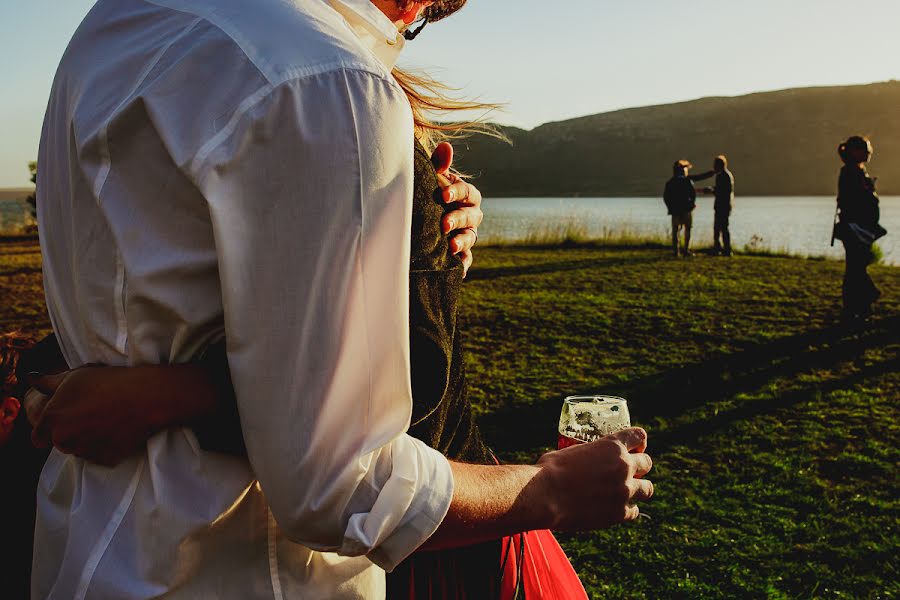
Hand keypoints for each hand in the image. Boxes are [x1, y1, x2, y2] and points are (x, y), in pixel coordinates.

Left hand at [25, 364, 217, 466]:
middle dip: (71, 432)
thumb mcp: (76, 376)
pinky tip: (117, 429)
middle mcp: (62, 438)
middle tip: (92, 414)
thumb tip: (33, 380)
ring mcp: (83, 451)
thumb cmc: (111, 382)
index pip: (37, 437)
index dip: (49, 428)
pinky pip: (98, 455)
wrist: (147, 398)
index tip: (65, 420)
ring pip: (79, 450)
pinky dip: (105, 446)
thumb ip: (49, 383)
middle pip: (59, 443)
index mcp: (52, 418)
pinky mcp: (104, 460)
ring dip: (87, 439)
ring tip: (107, 419)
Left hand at [431, 142, 482, 276]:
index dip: (457, 192)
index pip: (467, 191)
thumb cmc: (429, 193)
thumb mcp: (431, 179)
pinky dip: (462, 264)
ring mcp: (468, 233)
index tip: (443, 195)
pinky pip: (466, 259)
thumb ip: (438, 165)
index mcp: (466, 194)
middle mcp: (471, 214)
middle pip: (471, 216)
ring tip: (451, 247)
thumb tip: (446, 147)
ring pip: (470, 237)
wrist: (421, 218)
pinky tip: (456, 269)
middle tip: (443, 224)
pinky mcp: (462, 252)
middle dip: (458, 219)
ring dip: (462, 242)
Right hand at [534, 427, 652, 528]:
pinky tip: (615, 509)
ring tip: (626, 492)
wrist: (544, 496)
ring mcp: (624, 491)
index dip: (638, 443)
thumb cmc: (549, 470)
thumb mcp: (570, 451)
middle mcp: (624, 466)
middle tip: (629, 472)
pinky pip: (634, 511)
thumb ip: (588, 455)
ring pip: (647, 489)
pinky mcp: (620, 513)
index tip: (634, 449)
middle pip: (647, 463)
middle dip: (640, 467)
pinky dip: (626, 509)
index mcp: (612, 446)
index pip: (639, 436)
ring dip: (638, 489)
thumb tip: (584, 461)